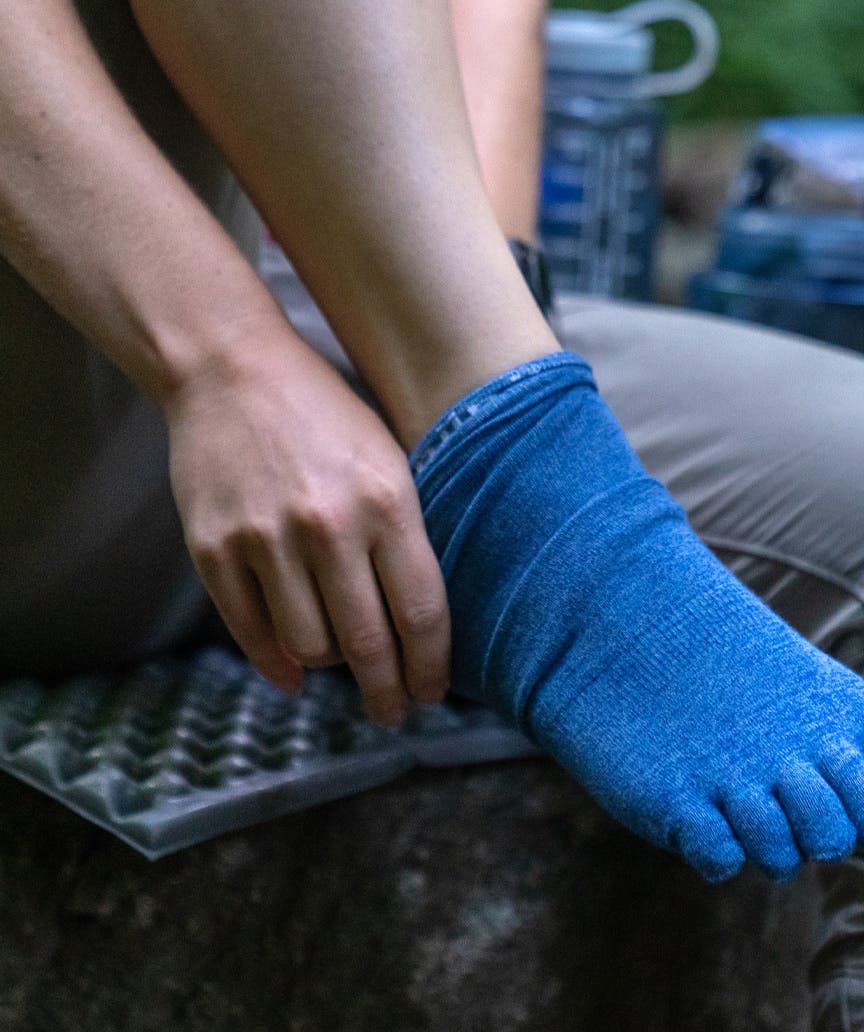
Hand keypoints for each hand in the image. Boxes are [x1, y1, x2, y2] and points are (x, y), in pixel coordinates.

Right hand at [163, 327, 449, 725]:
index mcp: (387, 501)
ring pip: (310, 647)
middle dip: (388, 691)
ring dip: (333, 667)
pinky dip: (277, 663)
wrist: (232, 368)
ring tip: (344, 662)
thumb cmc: (326, 415)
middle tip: (394, 712)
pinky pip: (251, 632)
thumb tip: (419, 622)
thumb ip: (407, 535)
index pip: (422, 612)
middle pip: (369, 643)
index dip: (431, 666)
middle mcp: (328, 526)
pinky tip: (295, 673)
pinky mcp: (214, 548)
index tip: (432, 692)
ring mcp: (265, 539)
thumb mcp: (389, 459)